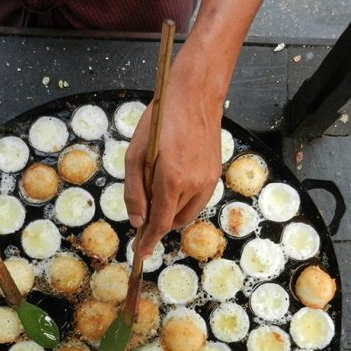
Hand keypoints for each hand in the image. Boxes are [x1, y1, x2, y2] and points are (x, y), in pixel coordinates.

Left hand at [124, 58, 222, 257]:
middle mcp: (194, 185)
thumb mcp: (134, 155)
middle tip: (143, 207)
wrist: (195, 96)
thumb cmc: (159, 121)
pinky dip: (183, 201)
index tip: (140, 253)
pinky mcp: (216, 175)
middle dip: (158, 222)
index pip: (160, 223)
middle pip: (173, 221)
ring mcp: (208, 181)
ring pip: (186, 213)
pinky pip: (198, 200)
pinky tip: (174, 181)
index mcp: (171, 179)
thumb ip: (135, 192)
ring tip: (158, 188)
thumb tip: (137, 221)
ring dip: (171, 212)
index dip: (148, 241)